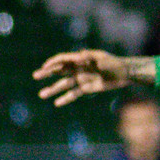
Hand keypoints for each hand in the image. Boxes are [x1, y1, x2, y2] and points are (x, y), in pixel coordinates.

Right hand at [34, 50, 153, 106]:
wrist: (125, 74)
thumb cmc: (114, 63)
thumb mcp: (102, 58)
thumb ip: (89, 57)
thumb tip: (77, 56)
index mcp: (80, 59)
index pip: (63, 60)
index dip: (53, 63)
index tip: (44, 67)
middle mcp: (78, 69)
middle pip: (59, 71)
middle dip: (46, 73)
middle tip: (35, 76)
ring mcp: (81, 79)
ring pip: (63, 85)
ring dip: (52, 89)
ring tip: (41, 95)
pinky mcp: (86, 88)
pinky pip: (73, 94)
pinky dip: (65, 98)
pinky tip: (56, 103)